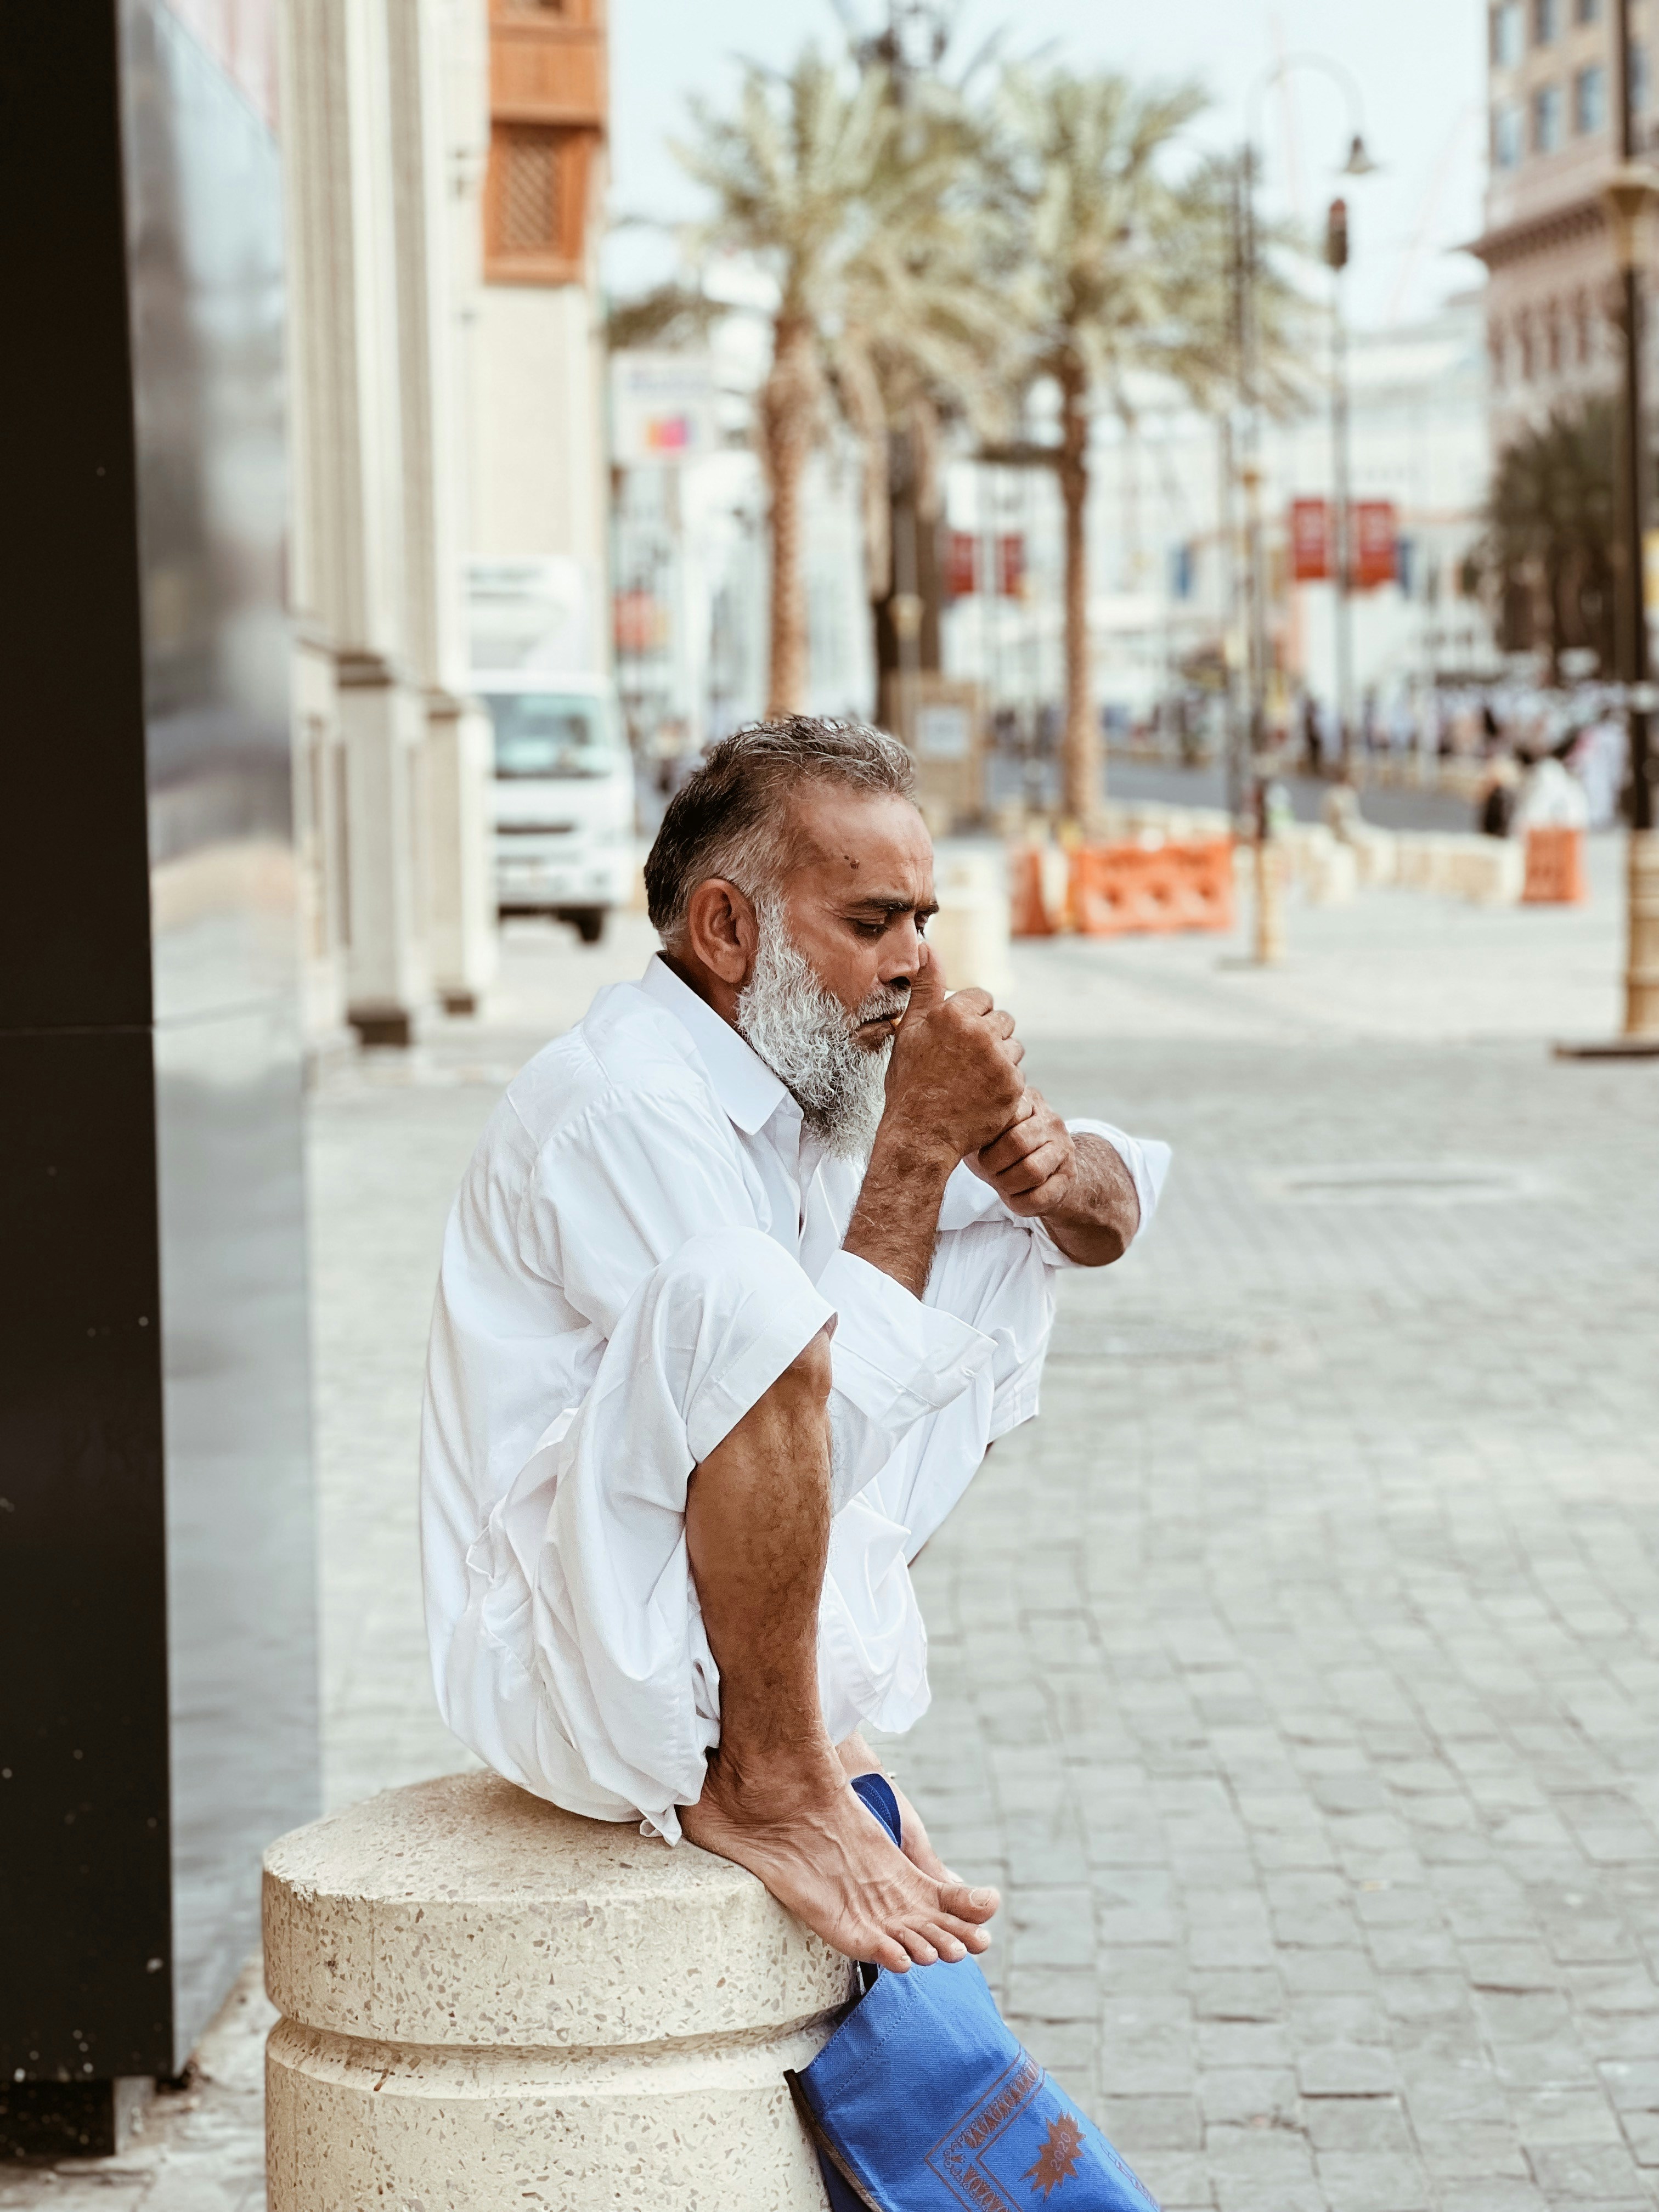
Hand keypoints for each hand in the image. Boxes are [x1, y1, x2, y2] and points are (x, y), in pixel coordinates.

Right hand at [879, 944, 1025, 1166]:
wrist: (920, 1133)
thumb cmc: (910, 1082)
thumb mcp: (910, 1029)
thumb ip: (925, 985)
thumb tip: (927, 946)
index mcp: (955, 1013)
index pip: (983, 998)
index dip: (971, 1017)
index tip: (957, 1038)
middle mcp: (982, 1033)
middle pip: (1004, 1021)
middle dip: (990, 1036)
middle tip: (966, 1060)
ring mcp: (1000, 1061)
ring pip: (1014, 1047)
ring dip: (1000, 1058)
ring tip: (973, 1078)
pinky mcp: (1014, 1086)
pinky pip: (1018, 1074)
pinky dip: (1004, 1083)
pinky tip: (981, 1094)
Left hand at [968, 1089, 1077, 1218]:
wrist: (1037, 1177)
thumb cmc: (1000, 1151)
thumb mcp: (987, 1132)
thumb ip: (976, 1123)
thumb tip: (953, 1123)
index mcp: (1029, 1101)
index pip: (1006, 1112)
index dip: (985, 1136)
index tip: (978, 1147)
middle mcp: (1051, 1121)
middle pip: (1018, 1142)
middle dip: (993, 1164)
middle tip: (988, 1170)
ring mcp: (1064, 1148)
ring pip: (1032, 1171)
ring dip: (1007, 1184)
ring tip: (1000, 1183)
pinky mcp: (1069, 1177)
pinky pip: (1041, 1197)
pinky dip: (1019, 1203)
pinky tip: (1013, 1197)